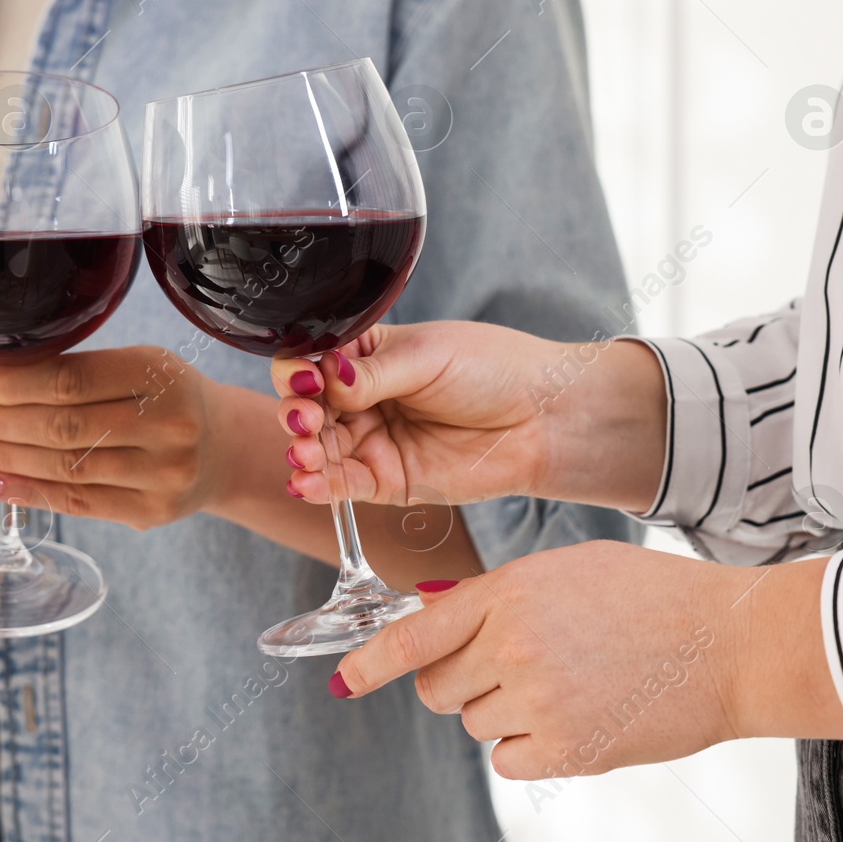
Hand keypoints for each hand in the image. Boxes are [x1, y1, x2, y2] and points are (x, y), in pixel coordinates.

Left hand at [0, 345, 248, 529]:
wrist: (225, 447)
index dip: (11, 381)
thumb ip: (78, 371)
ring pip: (65, 467)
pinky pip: (77, 502)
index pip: (69, 379)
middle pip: (62, 426)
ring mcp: (163, 474)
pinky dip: (27, 491)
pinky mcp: (152, 512)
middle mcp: (169, 424)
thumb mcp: (138, 365)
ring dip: (2, 457)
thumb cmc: (165, 397)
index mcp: (160, 373)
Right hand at [269, 322, 666, 511]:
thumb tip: (321, 378)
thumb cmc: (495, 369)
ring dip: (304, 451)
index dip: (297, 371)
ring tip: (307, 451)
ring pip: (319, 449)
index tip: (305, 378)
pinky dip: (319, 485)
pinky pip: (343, 485)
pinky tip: (306, 482)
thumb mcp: (427, 356)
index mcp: (365, 355)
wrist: (546, 416)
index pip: (309, 361)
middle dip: (296, 414)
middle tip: (306, 419)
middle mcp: (361, 398)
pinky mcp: (388, 481)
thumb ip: (370, 374)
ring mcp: (372, 440)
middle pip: (305, 407)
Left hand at [329, 541, 842, 777]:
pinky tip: (575, 715)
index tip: (345, 684)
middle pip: (435, 689)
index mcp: (506, 592)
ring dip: (502, 712)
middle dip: (458, 683)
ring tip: (564, 684)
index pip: (414, 634)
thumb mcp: (564, 570)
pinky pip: (508, 761)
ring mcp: (536, 699)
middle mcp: (510, 645)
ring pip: (475, 724)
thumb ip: (493, 593)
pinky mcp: (565, 748)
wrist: (729, 642)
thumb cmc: (651, 597)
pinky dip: (530, 747)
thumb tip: (433, 610)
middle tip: (510, 669)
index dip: (370, 663)